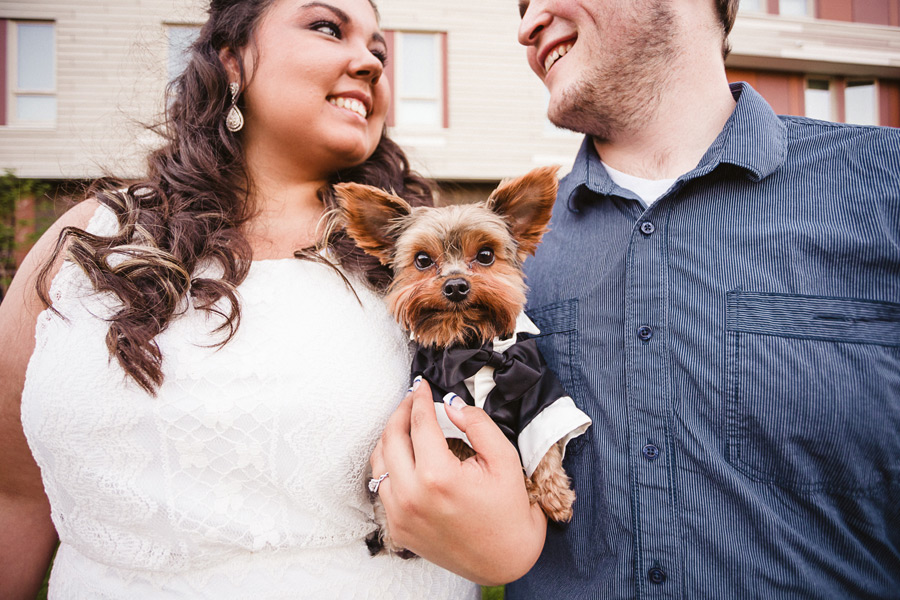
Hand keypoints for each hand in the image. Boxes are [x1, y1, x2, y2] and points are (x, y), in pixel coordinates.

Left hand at [370, 378, 546, 584]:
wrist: (505, 560)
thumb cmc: (508, 510)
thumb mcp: (503, 459)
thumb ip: (476, 424)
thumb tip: (449, 404)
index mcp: (438, 477)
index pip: (419, 424)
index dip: (419, 399)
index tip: (420, 385)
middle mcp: (412, 497)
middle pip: (391, 439)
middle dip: (400, 412)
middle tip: (412, 399)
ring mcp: (401, 516)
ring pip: (380, 463)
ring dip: (390, 438)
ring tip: (406, 424)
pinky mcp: (398, 529)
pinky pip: (383, 488)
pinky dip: (390, 467)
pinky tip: (405, 457)